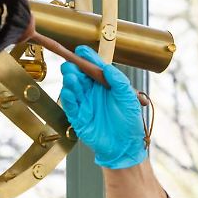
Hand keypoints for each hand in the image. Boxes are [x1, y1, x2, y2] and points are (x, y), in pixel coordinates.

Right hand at [59, 45, 146, 168]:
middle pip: (79, 76)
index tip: (81, 50)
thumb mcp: (129, 98)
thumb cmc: (129, 123)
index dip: (87, 59)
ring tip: (71, 77)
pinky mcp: (78, 117)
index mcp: (105, 85)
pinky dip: (67, 97)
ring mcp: (84, 104)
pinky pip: (70, 105)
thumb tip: (107, 67)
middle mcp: (93, 92)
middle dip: (74, 69)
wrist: (125, 147)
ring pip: (72, 88)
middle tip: (71, 65)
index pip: (94, 68)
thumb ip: (119, 81)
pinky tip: (68, 92)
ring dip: (70, 81)